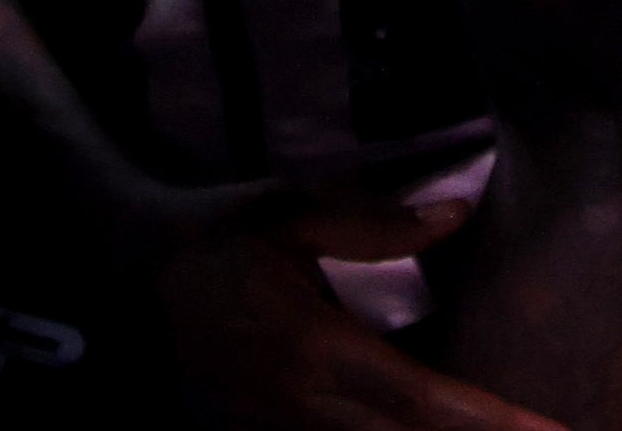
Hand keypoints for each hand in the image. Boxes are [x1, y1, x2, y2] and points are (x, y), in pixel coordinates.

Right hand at [160, 191, 568, 430]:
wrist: (131, 274)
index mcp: (317, 350)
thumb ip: (375, 223)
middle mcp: (306, 406)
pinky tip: (433, 427)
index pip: (421, 401)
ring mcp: (284, 428)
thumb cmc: (216, 234)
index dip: (490, 423)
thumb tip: (456, 213)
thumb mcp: (289, 211)